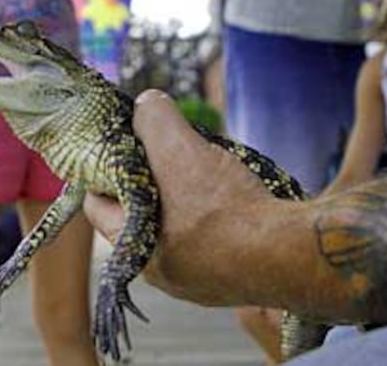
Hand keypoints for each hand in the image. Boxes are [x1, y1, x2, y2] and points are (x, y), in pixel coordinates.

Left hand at [84, 90, 273, 304]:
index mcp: (132, 245)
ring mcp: (195, 281)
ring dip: (188, 199)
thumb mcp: (180, 149)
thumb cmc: (224, 209)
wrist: (289, 256)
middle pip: (139, 214)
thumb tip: (145, 104)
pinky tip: (235, 201)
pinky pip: (212, 243)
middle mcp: (158, 271)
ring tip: (210, 174)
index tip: (127, 147)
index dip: (106, 170)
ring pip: (177, 228)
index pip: (96, 203)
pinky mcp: (230, 281)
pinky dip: (218, 220)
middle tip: (174, 155)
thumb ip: (154, 120)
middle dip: (152, 180)